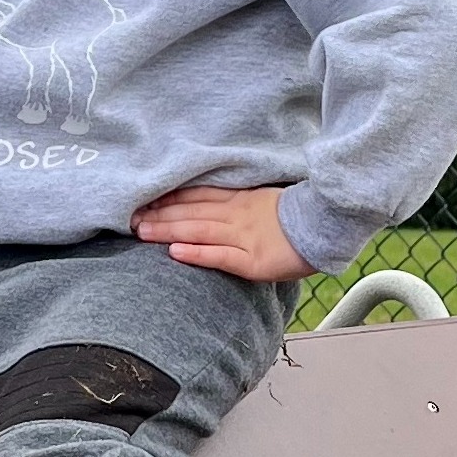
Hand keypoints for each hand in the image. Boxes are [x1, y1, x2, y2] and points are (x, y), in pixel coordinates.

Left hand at [132, 185, 315, 280]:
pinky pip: (220, 256)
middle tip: (129, 217)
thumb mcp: (266, 198)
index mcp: (240, 199)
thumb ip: (240, 199)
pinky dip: (197, 253)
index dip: (168, 198)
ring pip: (199, 231)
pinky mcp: (252, 260)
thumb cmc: (299, 215)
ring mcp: (244, 237)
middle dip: (158, 215)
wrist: (328, 224)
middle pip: (190, 212)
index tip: (142, 198)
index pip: (197, 196)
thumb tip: (213, 201)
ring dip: (168, 231)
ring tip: (142, 232)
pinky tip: (176, 253)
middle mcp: (236, 215)